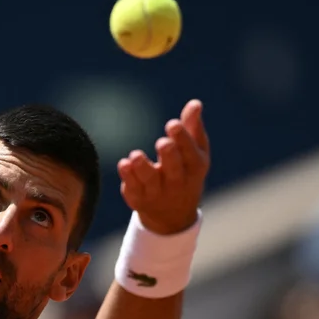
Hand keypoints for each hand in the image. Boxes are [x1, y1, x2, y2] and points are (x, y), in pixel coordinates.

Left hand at [117, 99, 209, 234]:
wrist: (173, 215)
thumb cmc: (185, 172)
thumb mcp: (194, 152)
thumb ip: (193, 128)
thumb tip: (195, 104)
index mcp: (194, 168)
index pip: (190, 154)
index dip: (183, 140)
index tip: (172, 124)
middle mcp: (177, 183)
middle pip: (173, 170)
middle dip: (169, 155)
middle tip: (162, 142)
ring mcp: (158, 193)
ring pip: (150, 181)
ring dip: (143, 168)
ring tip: (135, 155)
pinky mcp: (139, 200)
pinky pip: (133, 189)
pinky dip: (128, 178)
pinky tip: (124, 164)